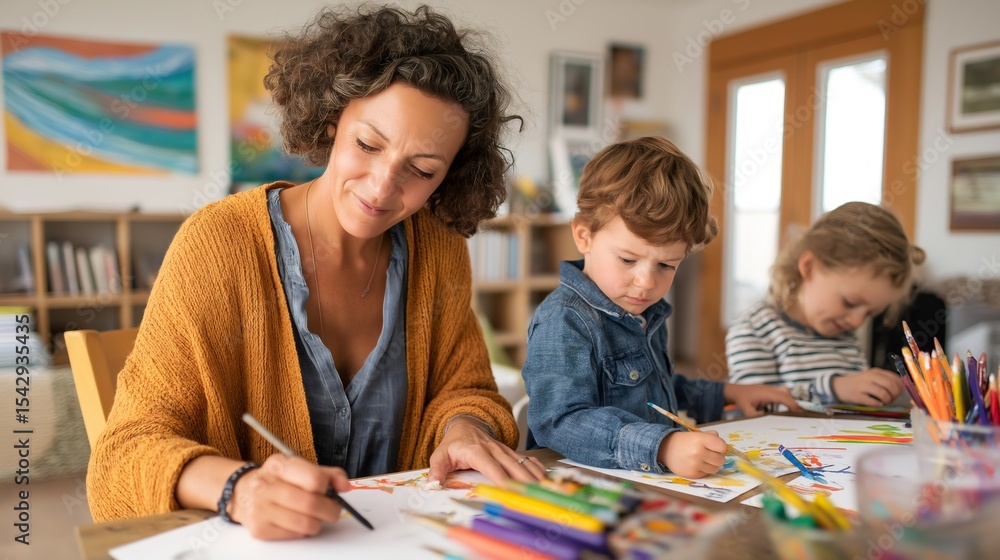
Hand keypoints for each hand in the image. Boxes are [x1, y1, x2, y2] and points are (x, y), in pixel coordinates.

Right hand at [230, 454, 350, 539]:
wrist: (242, 493)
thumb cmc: (278, 480)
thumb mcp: (299, 468)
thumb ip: (327, 474)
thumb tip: (345, 486)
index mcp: (278, 465)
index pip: (314, 478)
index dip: (327, 488)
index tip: (329, 491)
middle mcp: (266, 485)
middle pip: (311, 503)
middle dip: (331, 510)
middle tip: (333, 510)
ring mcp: (260, 508)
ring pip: (305, 523)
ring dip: (318, 523)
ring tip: (315, 517)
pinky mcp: (259, 529)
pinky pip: (294, 535)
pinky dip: (303, 531)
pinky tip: (297, 522)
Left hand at [427, 419, 545, 486]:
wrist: (466, 424)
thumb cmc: (453, 444)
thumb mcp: (440, 455)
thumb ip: (436, 470)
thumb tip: (433, 485)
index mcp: (476, 451)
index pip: (491, 466)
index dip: (501, 478)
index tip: (510, 490)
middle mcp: (494, 449)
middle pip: (512, 466)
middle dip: (524, 480)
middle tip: (534, 494)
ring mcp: (504, 450)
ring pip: (523, 462)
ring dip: (534, 475)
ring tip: (545, 489)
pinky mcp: (511, 452)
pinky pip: (527, 459)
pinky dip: (537, 468)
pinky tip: (546, 478)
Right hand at [659, 430, 726, 478]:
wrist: (665, 449)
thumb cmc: (684, 441)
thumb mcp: (697, 434)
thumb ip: (711, 437)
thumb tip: (724, 446)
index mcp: (700, 440)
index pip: (722, 446)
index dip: (721, 447)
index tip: (717, 447)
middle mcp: (698, 452)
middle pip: (720, 459)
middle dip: (718, 457)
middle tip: (710, 454)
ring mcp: (695, 465)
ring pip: (715, 468)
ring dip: (712, 464)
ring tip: (704, 459)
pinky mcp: (692, 474)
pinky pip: (707, 474)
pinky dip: (704, 470)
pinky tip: (697, 464)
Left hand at [723, 383, 801, 416]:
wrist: (734, 390)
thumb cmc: (741, 399)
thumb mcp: (745, 409)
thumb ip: (754, 415)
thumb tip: (764, 418)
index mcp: (766, 393)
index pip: (783, 397)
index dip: (792, 404)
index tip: (799, 412)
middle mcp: (770, 389)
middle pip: (786, 393)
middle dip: (793, 403)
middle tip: (800, 414)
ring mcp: (769, 389)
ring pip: (784, 391)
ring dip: (789, 400)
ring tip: (794, 411)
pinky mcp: (768, 390)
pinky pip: (780, 393)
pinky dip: (784, 399)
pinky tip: (784, 409)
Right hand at [831, 368, 903, 405]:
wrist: (839, 386)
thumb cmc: (859, 383)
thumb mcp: (872, 377)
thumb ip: (885, 380)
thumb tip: (901, 389)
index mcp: (876, 371)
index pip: (895, 378)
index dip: (900, 387)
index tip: (897, 393)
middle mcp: (870, 376)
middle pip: (891, 386)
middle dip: (894, 395)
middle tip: (891, 399)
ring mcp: (863, 386)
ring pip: (883, 394)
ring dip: (887, 400)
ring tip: (884, 402)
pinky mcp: (858, 395)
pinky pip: (874, 402)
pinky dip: (878, 404)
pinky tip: (877, 404)